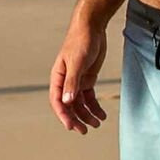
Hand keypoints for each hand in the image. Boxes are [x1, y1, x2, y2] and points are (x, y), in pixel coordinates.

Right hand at [49, 18, 107, 132]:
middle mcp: (66, 81)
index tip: (71, 126)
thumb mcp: (77, 62)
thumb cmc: (80, 41)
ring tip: (97, 124)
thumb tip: (66, 101)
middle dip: (76, 118)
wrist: (91, 27)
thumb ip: (72, 82)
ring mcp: (77, 81)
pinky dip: (95, 107)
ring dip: (87, 115)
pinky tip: (102, 114)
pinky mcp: (87, 78)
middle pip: (68, 105)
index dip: (63, 115)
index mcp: (58, 77)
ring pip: (80, 103)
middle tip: (84, 131)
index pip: (57, 101)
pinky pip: (89, 97)